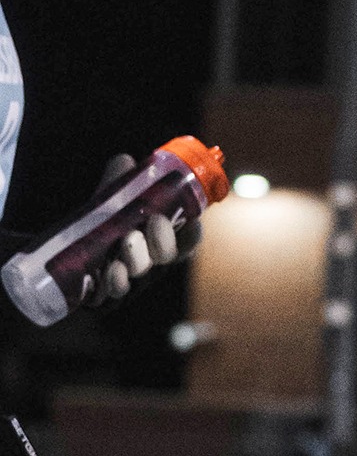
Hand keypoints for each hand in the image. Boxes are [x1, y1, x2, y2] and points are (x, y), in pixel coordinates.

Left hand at [77, 154, 195, 306]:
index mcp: (161, 238)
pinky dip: (118, 280)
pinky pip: (120, 291)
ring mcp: (134, 279)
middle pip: (171, 256)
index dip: (193, 232)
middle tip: (153, 222)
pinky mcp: (111, 294)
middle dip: (165, 240)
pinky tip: (111, 270)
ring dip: (140, 256)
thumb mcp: (110, 203)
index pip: (189, 238)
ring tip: (126, 241)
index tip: (192, 220)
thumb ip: (120, 183)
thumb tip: (126, 160)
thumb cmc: (98, 227)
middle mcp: (152, 261)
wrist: (65, 256)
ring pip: (146, 272)